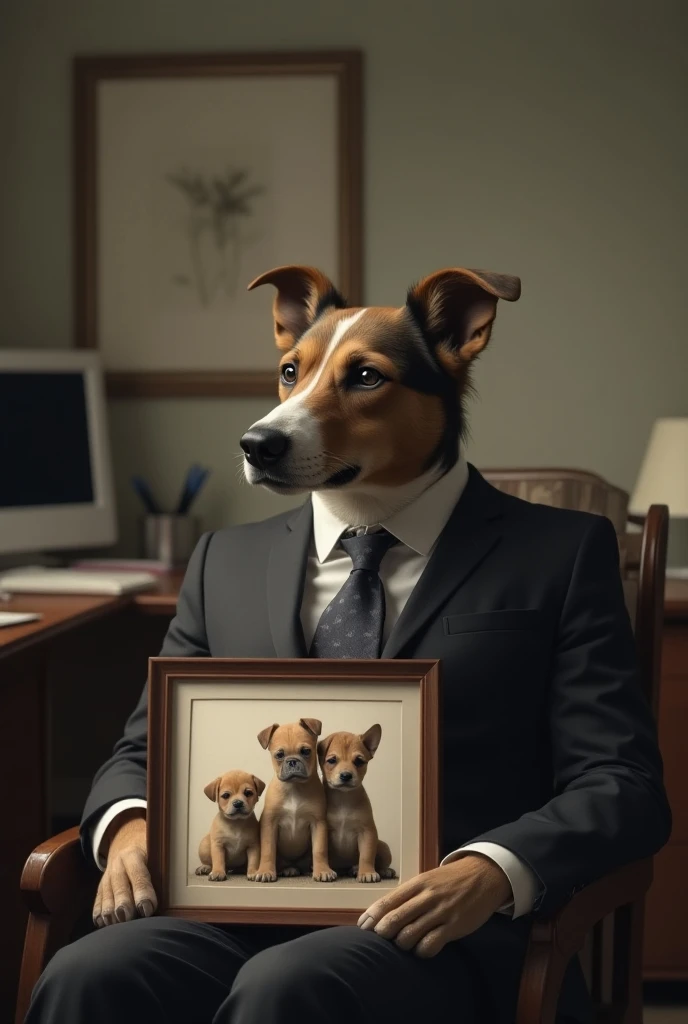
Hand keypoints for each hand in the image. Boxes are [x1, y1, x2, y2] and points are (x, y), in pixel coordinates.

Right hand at [93, 810, 156, 926]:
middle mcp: (118, 865)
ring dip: (110, 912)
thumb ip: (162, 864)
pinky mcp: (101, 887)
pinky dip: (99, 913)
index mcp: (133, 854)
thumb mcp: (156, 848)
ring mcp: (107, 877)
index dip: (143, 892)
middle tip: (127, 919)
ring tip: (115, 925)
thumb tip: (178, 886)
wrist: (125, 839)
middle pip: (119, 888)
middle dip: (123, 905)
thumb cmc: (148, 848)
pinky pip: (97, 901)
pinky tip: (102, 924)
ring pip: (106, 896)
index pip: (138, 874)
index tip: (148, 908)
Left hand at [357, 854, 511, 957]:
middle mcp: (426, 897)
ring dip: (401, 944)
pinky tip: (422, 948)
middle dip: (382, 934)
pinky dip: (421, 951)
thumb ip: (406, 895)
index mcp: (417, 884)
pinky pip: (430, 945)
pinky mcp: (454, 926)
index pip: (387, 902)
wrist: (483, 875)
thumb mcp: (426, 880)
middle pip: (394, 920)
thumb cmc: (449, 880)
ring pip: (409, 935)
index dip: (371, 917)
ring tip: (403, 944)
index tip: (362, 928)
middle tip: (379, 941)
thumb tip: (380, 912)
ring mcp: (440, 912)